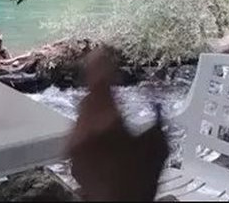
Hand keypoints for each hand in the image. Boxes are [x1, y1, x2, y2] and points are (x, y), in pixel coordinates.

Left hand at [66, 48, 169, 200]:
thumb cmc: (139, 178)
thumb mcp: (158, 144)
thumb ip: (156, 116)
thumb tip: (156, 99)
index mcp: (108, 119)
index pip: (100, 80)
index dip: (102, 62)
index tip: (103, 50)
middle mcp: (86, 126)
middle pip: (88, 94)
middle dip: (97, 82)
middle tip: (105, 71)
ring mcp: (75, 140)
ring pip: (82, 110)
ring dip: (93, 102)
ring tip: (106, 101)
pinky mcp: (70, 152)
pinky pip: (78, 127)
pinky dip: (88, 120)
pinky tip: (98, 126)